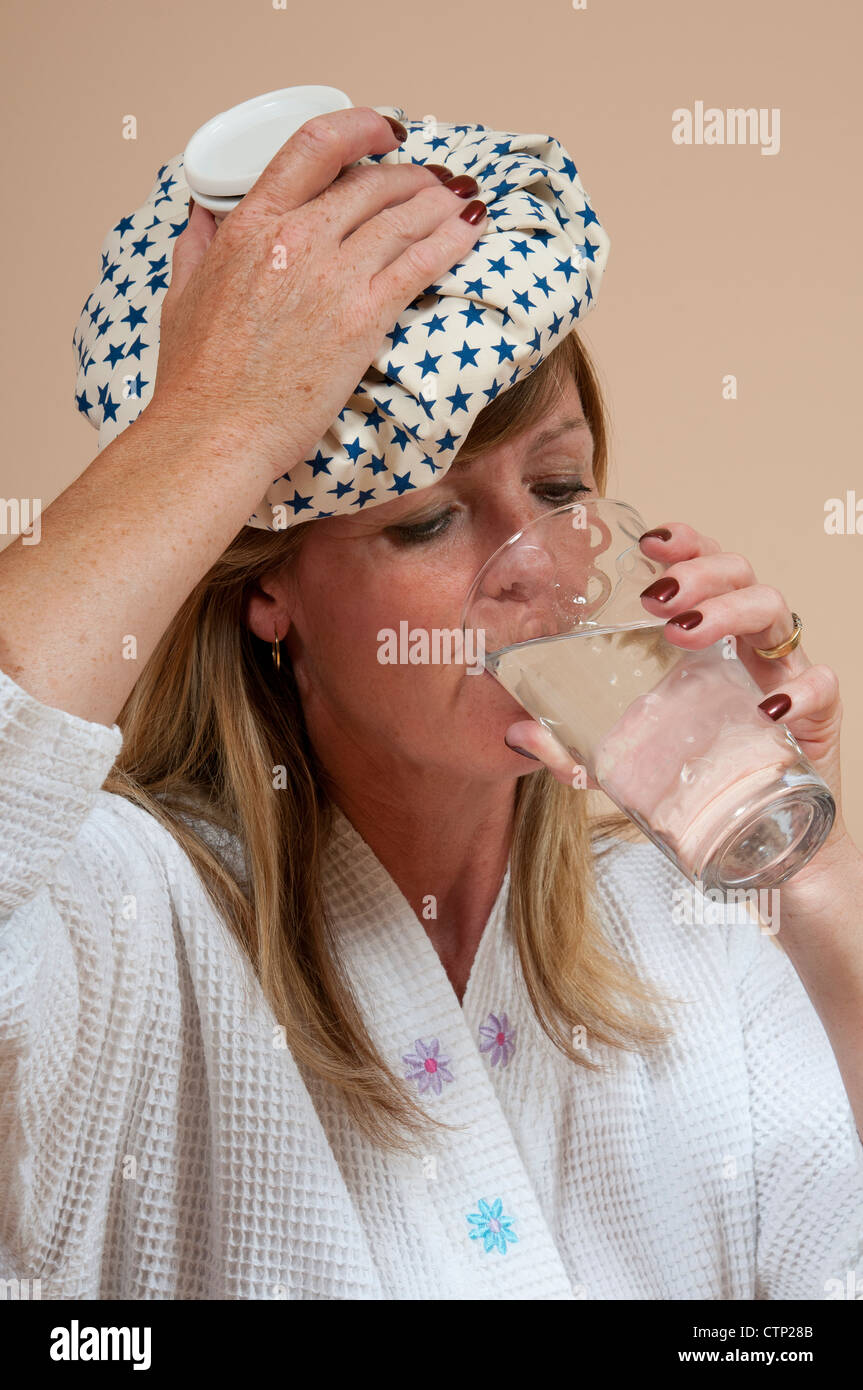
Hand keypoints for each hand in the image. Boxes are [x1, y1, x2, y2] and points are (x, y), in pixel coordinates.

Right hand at [148, 106, 486, 481]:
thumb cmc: (197, 379)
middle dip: (409, 177)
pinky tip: (471, 229)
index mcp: (250, 226)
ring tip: (458, 202)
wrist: (217, 430)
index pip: (314, 146)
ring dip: (438, 204)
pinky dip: (452, 240)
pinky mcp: (365, 316)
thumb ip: (196, 248)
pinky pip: (420, 262)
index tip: (384, 131)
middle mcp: (296, 238)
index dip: (360, 127)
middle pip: (370, 183)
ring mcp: (334, 276)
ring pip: (403, 217)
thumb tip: (202, 218)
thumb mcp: (181, 296)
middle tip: (429, 183)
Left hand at [505, 521, 848, 849]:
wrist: (755, 844)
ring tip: (683, 633)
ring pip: (776, 610)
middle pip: (740, 573)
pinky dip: (800, 690)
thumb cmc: (692, 781)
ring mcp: (785, 675)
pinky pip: (822, 687)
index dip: (685, 542)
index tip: (649, 540)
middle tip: (655, 597)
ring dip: (729, 611)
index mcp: (708, 639)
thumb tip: (514, 734)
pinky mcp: (817, 720)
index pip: (705, 566)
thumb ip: (571, 747)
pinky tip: (767, 707)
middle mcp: (748, 646)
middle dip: (698, 571)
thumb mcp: (622, 761)